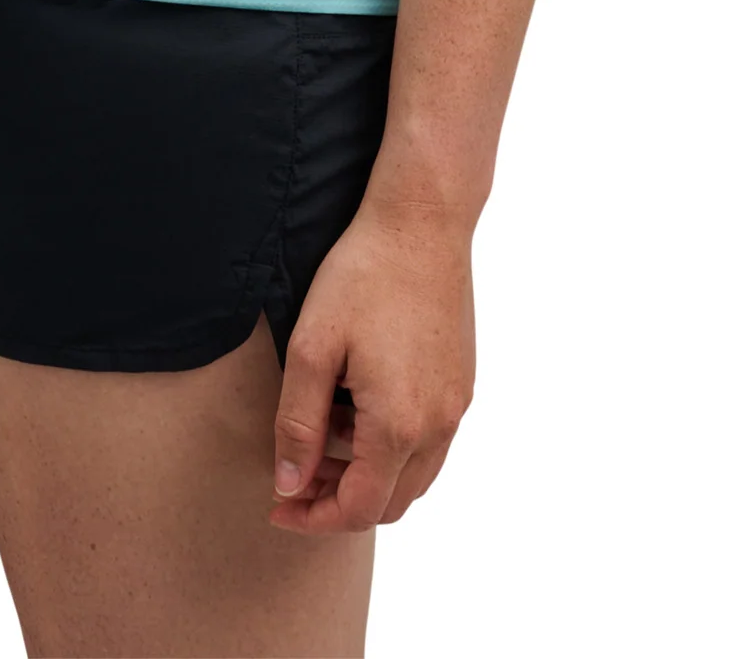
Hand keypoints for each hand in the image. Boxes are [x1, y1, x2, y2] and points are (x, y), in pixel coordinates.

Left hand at [267, 181, 475, 532]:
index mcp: (398, 426)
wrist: (422, 222)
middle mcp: (438, 426)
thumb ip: (297, 424)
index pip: (358, 510)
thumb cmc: (363, 275)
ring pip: (413, 476)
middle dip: (338, 500)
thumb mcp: (312, 347)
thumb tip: (289, 485)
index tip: (278, 506)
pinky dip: (392, 446)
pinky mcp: (462, 383)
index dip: (313, 517)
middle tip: (295, 473)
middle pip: (389, 502)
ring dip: (367, 474)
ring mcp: (457, 406)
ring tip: (322, 431)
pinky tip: (357, 404)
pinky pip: (430, 443)